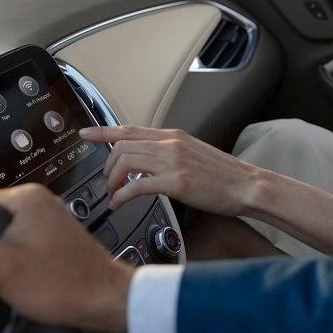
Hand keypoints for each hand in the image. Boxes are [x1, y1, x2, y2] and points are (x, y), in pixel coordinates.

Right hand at [0, 184, 132, 332]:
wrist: (103, 301)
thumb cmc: (67, 282)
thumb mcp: (0, 268)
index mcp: (27, 196)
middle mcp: (40, 203)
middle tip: (1, 270)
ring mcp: (48, 223)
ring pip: (0, 241)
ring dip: (0, 262)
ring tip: (19, 276)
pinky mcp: (52, 242)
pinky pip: (17, 251)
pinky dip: (15, 267)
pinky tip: (27, 280)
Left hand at [82, 125, 260, 216]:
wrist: (248, 186)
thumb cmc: (225, 176)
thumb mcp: (195, 154)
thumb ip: (171, 152)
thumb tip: (149, 159)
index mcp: (175, 136)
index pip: (130, 128)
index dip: (103, 131)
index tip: (85, 133)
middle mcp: (171, 144)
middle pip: (122, 146)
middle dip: (106, 166)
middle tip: (106, 182)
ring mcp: (173, 162)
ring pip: (124, 163)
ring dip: (111, 182)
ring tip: (113, 195)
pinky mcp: (176, 182)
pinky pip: (136, 186)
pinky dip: (121, 196)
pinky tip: (120, 204)